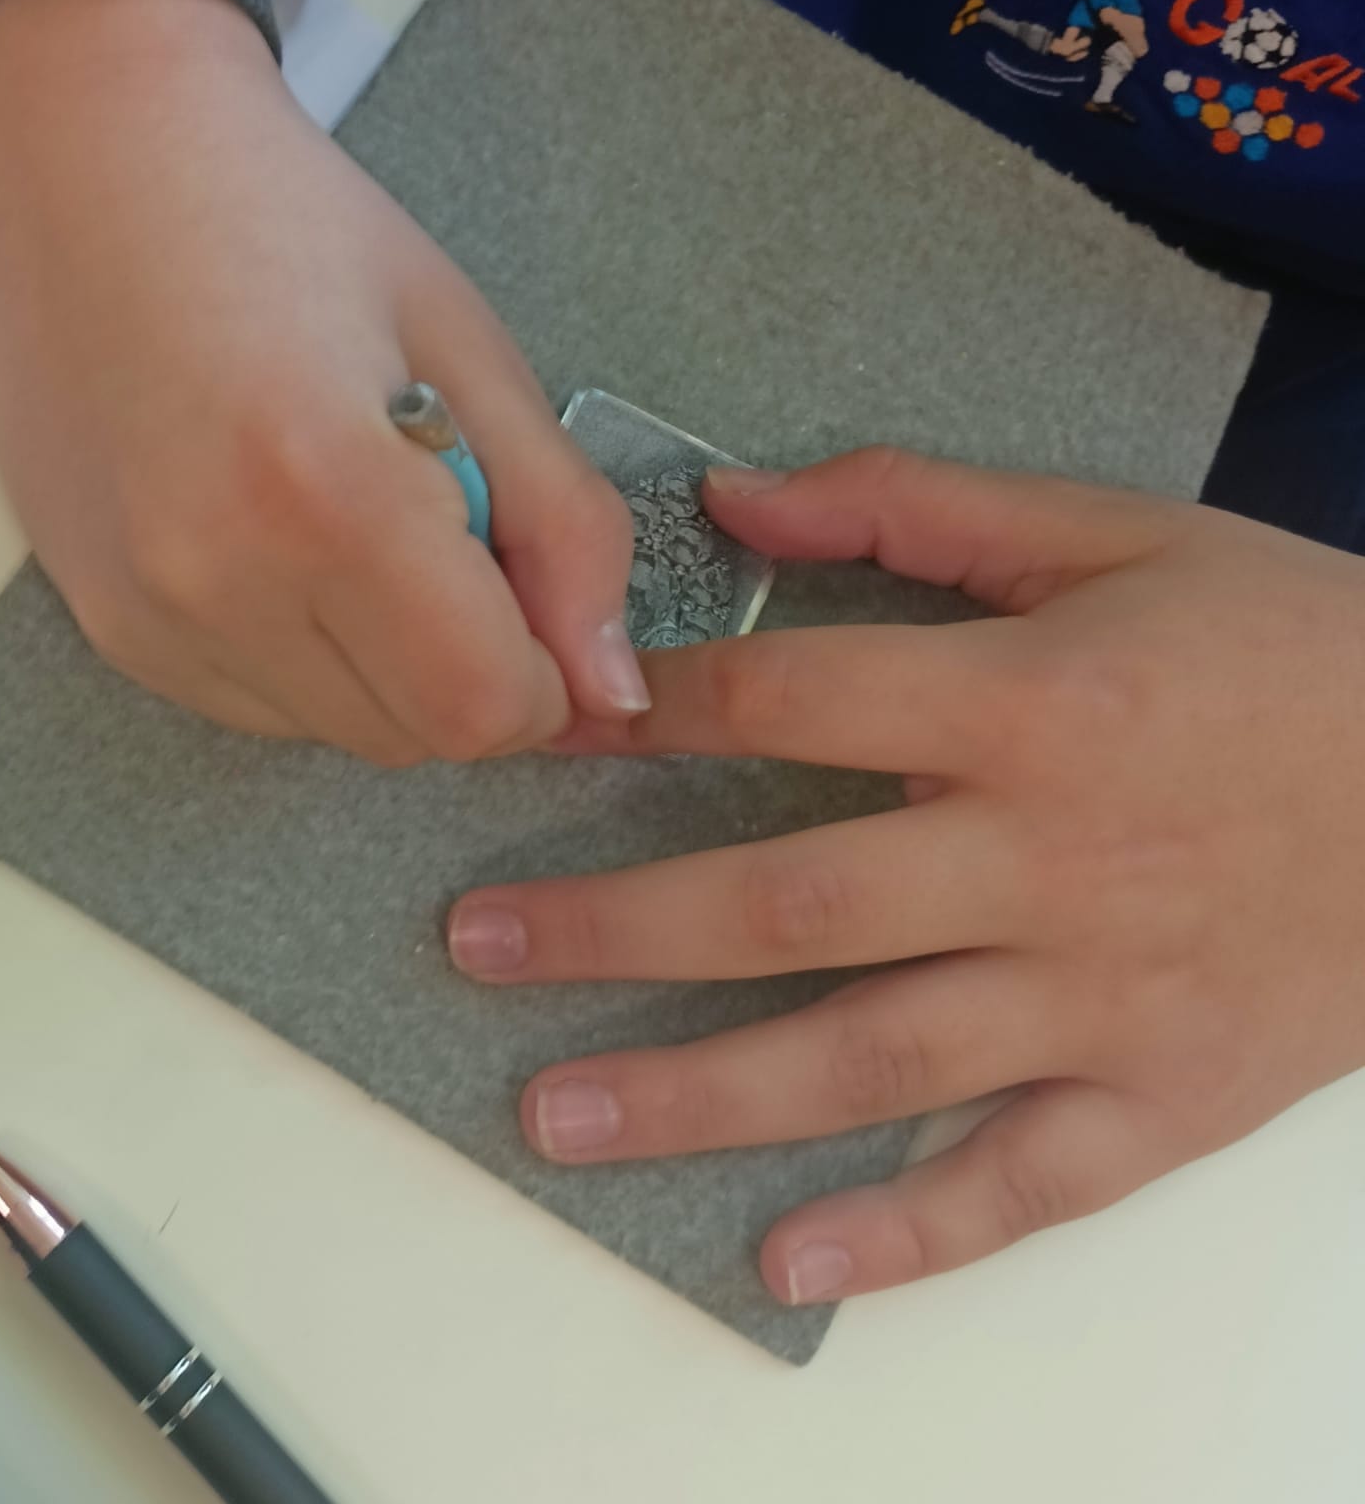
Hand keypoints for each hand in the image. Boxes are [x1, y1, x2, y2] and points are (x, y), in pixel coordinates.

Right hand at [0, 0, 641, 764]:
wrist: (83, 160)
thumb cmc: (283, 220)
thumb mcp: (467, 345)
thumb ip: (563, 524)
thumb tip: (613, 688)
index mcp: (328, 492)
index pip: (484, 707)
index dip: (546, 669)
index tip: (533, 587)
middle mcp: (216, 579)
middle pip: (414, 740)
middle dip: (466, 664)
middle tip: (438, 522)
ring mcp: (143, 614)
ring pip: (333, 733)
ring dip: (381, 664)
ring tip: (342, 511)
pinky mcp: (101, 625)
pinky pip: (252, 707)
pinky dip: (299, 654)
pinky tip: (272, 530)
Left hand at [447, 449, 1364, 1302]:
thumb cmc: (1286, 644)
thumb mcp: (1114, 532)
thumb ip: (916, 504)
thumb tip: (732, 497)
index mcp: (1028, 704)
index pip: (790, 705)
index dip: (646, 714)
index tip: (535, 727)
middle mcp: (1047, 860)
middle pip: (790, 904)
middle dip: (616, 927)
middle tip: (476, 944)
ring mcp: (1105, 996)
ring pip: (873, 1060)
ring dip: (702, 1093)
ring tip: (555, 1113)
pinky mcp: (1170, 1097)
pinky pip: (1028, 1184)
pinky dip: (911, 1235)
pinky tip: (789, 1263)